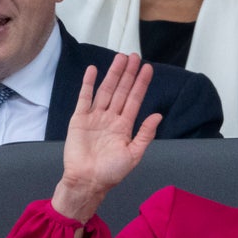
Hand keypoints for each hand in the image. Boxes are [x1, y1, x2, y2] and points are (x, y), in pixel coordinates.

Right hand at [52, 53, 162, 222]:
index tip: (148, 69)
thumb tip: (158, 116)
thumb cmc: (112, 172)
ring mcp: (95, 117)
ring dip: (113, 74)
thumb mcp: (134, 154)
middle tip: (135, 56)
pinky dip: (88, 84)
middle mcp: (111, 118)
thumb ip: (145, 134)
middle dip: (129, 74)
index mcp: (125, 126)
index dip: (141, 84)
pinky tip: (93, 70)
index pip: (135, 100)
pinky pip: (84, 98)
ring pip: (106, 90)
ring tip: (120, 58)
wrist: (88, 181)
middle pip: (122, 91)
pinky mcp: (79, 119)